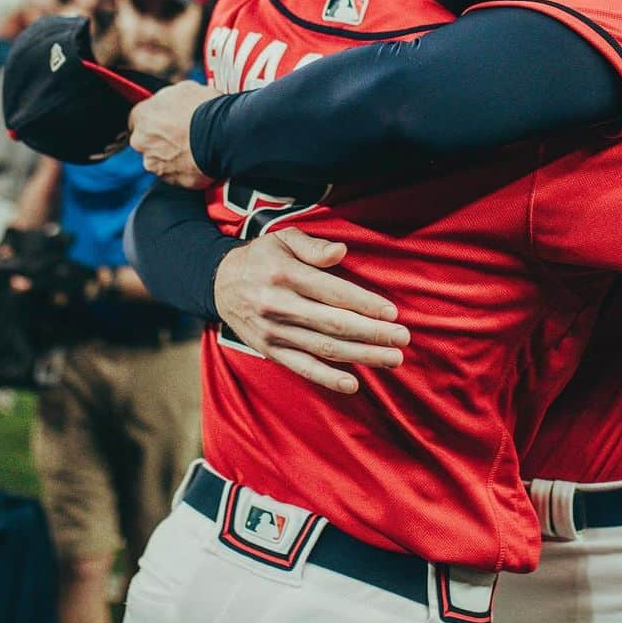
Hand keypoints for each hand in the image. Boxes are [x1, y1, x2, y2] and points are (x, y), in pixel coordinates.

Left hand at [129, 81, 220, 187]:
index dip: (156, 119)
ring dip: (174, 157)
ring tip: (196, 150)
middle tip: (185, 135)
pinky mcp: (173, 180)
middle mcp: (141, 142)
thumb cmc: (205, 109)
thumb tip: (174, 101)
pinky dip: (187, 170)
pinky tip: (202, 161)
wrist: (224, 135)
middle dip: (162, 140)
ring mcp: (155, 164)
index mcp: (141, 116)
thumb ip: (170, 98)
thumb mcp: (186, 89)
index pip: (139, 119)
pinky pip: (178, 175)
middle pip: (147, 142)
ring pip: (161, 161)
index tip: (169, 121)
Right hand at [213, 228, 410, 392]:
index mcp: (286, 275)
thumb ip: (313, 246)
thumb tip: (341, 252)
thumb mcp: (283, 239)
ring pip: (324, 347)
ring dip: (362, 356)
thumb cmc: (261, 258)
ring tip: (393, 358)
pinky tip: (353, 384)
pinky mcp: (270, 350)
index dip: (365, 304)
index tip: (392, 312)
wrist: (218, 283)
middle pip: (334, 323)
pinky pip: (302, 367)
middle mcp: (279, 305)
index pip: (334, 292)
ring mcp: (274, 332)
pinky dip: (327, 378)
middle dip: (372, 332)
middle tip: (403, 338)